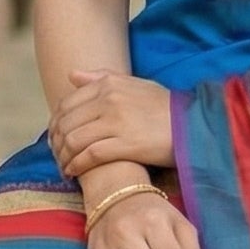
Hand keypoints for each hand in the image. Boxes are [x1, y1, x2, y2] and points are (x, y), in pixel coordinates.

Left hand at [51, 69, 174, 178]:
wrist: (194, 125)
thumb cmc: (166, 107)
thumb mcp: (136, 84)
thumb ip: (102, 77)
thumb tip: (71, 75)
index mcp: (109, 84)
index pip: (67, 104)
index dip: (55, 124)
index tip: (55, 138)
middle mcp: (109, 100)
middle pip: (66, 123)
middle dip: (56, 144)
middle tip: (57, 157)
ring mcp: (116, 122)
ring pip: (74, 140)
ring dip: (64, 157)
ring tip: (65, 167)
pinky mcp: (125, 144)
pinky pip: (89, 155)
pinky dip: (77, 166)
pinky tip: (74, 173)